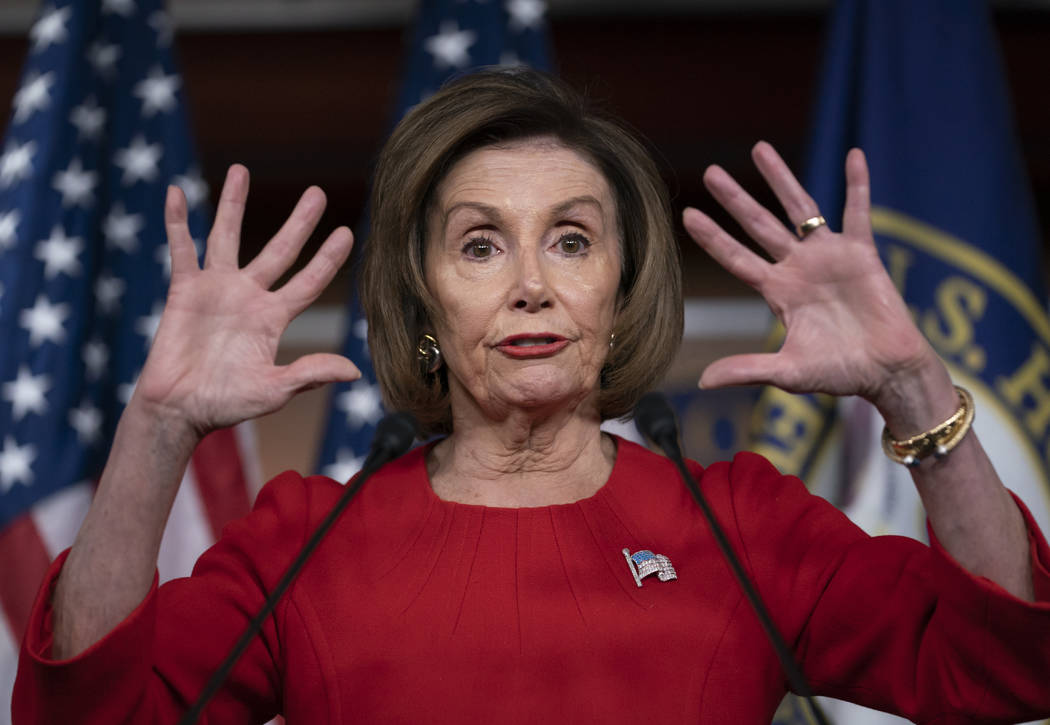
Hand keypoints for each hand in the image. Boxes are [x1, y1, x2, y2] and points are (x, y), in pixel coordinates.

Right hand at [134, 165, 359, 435]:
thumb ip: (309, 374)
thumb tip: (353, 372)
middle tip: (317, 192)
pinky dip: (178, 221)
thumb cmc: (226, 403)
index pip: (309, 281)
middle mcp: (249, 296)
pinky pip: (181, 248)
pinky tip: (178, 192)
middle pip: (279, 250)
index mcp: (273, 317)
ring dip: (233, 204)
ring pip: (227, 236)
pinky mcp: (184, 290)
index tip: (347, 232)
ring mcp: (216, 289)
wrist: (178, 410)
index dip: (327, 258)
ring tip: (242, 169)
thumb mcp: (273, 390)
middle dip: (298, 222)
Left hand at [683, 142, 940, 407]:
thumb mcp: (787, 371)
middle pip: (758, 224)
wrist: (886, 371)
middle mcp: (797, 267)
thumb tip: (703, 382)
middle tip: (710, 172)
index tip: (687, 214)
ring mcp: (828, 257)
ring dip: (780, 179)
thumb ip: (747, 370)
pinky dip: (858, 184)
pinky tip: (854, 154)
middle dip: (735, 198)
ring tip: (759, 149)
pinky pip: (858, 212)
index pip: (736, 257)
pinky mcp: (862, 254)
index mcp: (778, 291)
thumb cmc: (838, 373)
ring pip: (800, 208)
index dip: (713, 238)